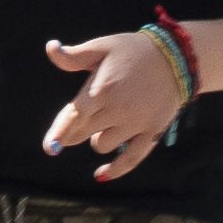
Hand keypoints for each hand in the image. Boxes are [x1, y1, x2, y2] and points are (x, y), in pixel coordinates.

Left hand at [44, 24, 188, 182]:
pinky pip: (131, 159)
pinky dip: (116, 170)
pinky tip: (100, 175)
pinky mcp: (152, 133)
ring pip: (103, 145)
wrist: (174, 59)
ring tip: (98, 127)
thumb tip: (50, 48)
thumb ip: (75, 56)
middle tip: (61, 139)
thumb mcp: (102, 47)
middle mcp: (117, 110)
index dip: (60, 130)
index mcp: (101, 88)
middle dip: (72, 134)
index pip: (74, 115)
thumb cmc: (132, 51)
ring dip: (95, 140)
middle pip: (84, 131)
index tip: (49, 146)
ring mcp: (136, 124)